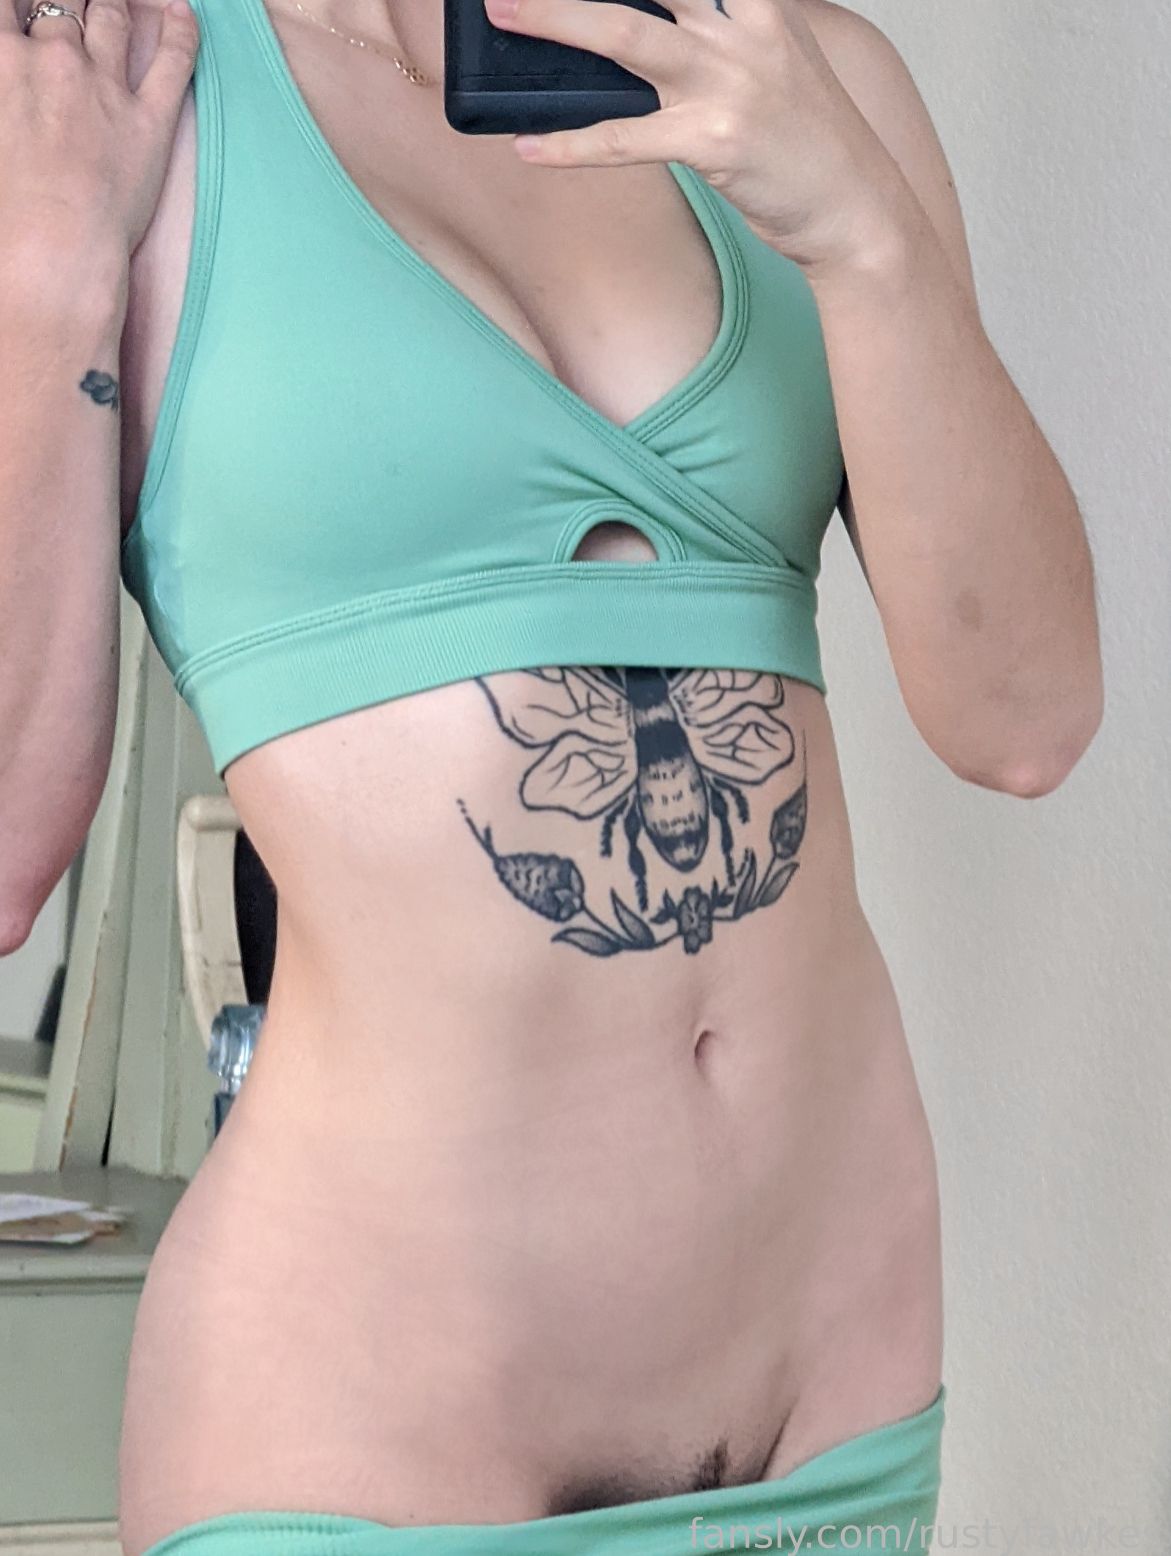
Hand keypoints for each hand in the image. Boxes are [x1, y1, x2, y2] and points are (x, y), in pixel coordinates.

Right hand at [1, 0, 198, 264]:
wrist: (53, 246)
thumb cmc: (6, 208)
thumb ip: (5, 88)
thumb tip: (15, 79)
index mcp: (3, 59)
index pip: (12, 1)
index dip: (26, 3)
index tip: (32, 10)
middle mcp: (55, 59)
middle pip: (64, 2)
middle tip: (75, 3)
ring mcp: (106, 87)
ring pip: (113, 16)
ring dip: (113, 0)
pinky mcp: (151, 120)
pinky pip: (174, 60)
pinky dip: (182, 28)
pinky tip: (182, 9)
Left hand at [482, 0, 910, 273]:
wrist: (856, 207)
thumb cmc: (806, 141)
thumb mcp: (776, 63)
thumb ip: (719, 35)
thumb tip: (637, 32)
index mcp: (759, 4)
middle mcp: (742, 31)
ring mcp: (727, 84)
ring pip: (624, 38)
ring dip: (555, 20)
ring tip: (503, 13)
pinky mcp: (711, 142)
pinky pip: (622, 140)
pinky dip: (570, 145)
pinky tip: (530, 146)